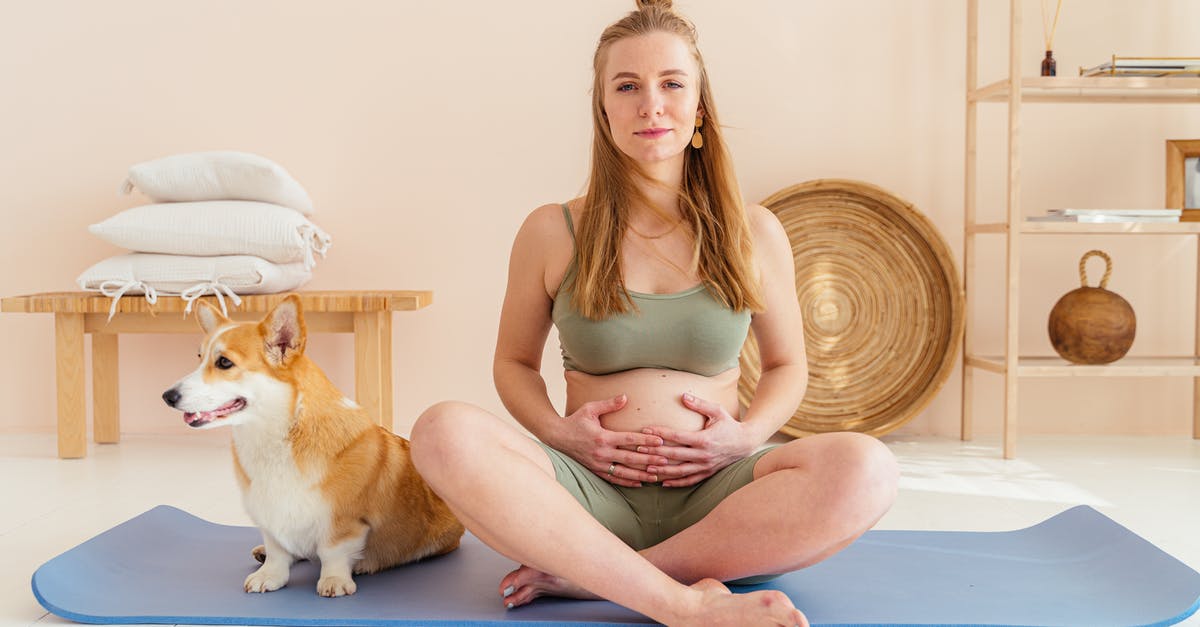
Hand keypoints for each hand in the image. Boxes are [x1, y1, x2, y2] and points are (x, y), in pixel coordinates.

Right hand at [555, 394, 668, 487]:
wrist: (557, 437)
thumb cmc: (575, 420)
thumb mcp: (590, 409)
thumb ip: (608, 404)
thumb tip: (625, 397)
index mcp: (602, 437)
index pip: (628, 439)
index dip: (645, 440)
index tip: (660, 441)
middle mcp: (602, 452)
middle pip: (630, 458)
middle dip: (649, 459)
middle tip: (665, 460)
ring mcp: (598, 464)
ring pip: (624, 472)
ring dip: (641, 474)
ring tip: (656, 475)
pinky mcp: (595, 470)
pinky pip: (614, 478)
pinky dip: (627, 481)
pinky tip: (640, 482)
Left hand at [639, 393, 757, 486]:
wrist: (746, 443)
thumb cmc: (729, 425)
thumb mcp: (717, 411)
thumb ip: (700, 404)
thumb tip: (683, 396)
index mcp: (704, 439)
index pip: (678, 437)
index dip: (661, 434)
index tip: (646, 430)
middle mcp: (703, 455)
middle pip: (675, 455)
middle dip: (655, 452)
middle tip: (638, 449)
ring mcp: (705, 466)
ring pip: (680, 471)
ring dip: (662, 470)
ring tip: (647, 467)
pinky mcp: (707, 473)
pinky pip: (689, 480)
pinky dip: (676, 482)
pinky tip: (663, 482)